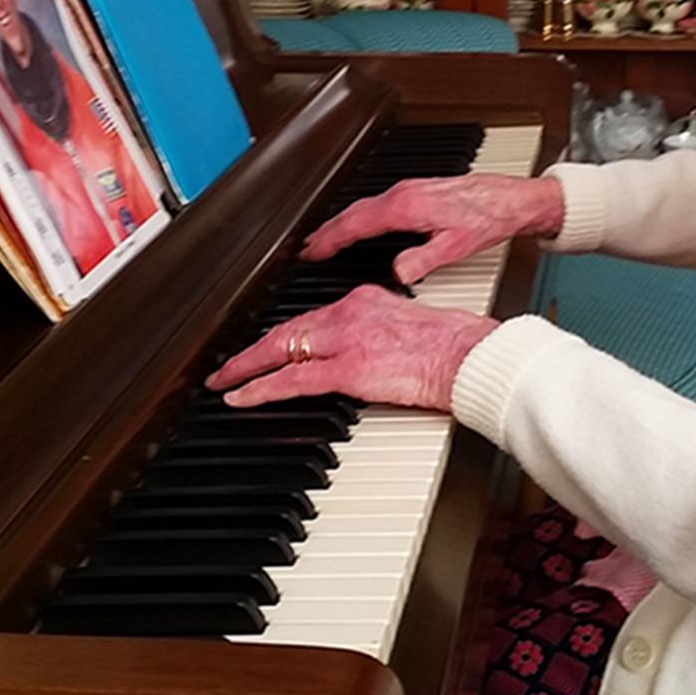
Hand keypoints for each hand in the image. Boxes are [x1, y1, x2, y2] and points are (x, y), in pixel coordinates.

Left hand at [206, 284, 497, 409]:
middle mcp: (350, 311)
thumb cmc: (455, 346)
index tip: (271, 345)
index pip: (312, 316)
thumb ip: (381, 332)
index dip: (285, 334)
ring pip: (282, 350)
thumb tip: (370, 351)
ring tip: (225, 381)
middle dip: (254, 348)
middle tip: (228, 364)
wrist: (470, 356)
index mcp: (366, 299)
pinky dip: (261, 388)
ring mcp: (346, 339)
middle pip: (289, 329)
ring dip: (247, 368)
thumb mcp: (410, 326)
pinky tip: (242, 396)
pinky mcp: (348, 369)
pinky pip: (293, 380)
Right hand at [301, 173, 564, 283]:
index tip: (311, 252)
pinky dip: (360, 216)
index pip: (356, 223)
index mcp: (406, 207)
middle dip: (327, 230)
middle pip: (353, 212)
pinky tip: (361, 226)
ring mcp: (409, 189)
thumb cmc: (488, 218)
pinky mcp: (417, 191)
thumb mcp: (457, 246)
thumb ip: (425, 260)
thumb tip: (399, 274)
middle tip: (307, 249)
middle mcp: (403, 194)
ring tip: (325, 239)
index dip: (330, 238)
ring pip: (364, 206)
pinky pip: (377, 203)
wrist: (512, 198)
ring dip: (342, 222)